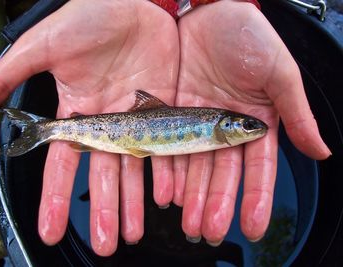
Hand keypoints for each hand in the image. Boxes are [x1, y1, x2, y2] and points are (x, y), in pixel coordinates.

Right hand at [0, 0, 178, 255]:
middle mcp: (106, 122)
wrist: (136, 1)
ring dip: (134, 201)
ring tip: (133, 233)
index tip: (49, 227)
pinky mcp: (163, 110)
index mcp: (77, 112)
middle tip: (104, 244)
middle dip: (103, 209)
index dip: (56, 196)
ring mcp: (136, 119)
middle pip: (103, 174)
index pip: (62, 163)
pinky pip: (165, 146)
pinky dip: (166, 171)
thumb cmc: (87, 17)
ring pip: (134, 168)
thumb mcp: (43, 47)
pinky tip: (167, 196)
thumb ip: (6, 77)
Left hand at [173, 1, 329, 244]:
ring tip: (189, 223)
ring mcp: (196, 121)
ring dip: (193, 196)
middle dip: (217, 204)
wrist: (206, 9)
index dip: (255, 198)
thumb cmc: (247, 34)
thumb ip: (296, 113)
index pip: (257, 168)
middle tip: (210, 232)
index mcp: (254, 121)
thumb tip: (321, 151)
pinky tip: (167, 194)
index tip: (251, 226)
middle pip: (222, 173)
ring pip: (195, 166)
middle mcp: (224, 127)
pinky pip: (169, 146)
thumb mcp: (279, 72)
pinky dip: (169, 170)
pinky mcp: (171, 112)